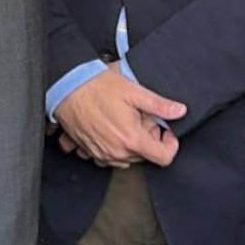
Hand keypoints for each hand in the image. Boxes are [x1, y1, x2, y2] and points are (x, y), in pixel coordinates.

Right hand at [54, 64, 186, 167]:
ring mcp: (100, 153)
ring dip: (129, 143)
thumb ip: (159, 104)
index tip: (165, 131)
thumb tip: (179, 110)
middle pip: (144, 156)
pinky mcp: (88, 150)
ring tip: (123, 120)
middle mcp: (116, 151)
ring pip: (126, 158)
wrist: (65, 86)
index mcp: (131, 139)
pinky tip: (108, 128)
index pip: (164, 158)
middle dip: (147, 138)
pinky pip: (106, 156)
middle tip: (140, 117)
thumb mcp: (133, 91)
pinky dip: (111, 146)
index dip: (170, 144)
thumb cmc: (95, 86)